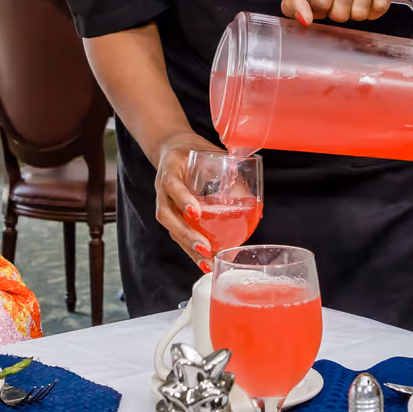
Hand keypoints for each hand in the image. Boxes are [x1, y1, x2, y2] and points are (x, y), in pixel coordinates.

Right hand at [154, 132, 220, 269]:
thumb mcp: (210, 153)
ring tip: (207, 263)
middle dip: (185, 234)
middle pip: (166, 215)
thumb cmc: (192, 150)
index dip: (182, 199)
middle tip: (205, 249)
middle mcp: (162, 188)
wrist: (170, 148)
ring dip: (188, 248)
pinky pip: (176, 232)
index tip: (196, 212)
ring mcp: (163, 201)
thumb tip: (251, 200)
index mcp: (170, 168)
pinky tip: (205, 261)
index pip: (171, 184)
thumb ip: (228, 170)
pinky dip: (190, 248)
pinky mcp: (169, 213)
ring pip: (170, 228)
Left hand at [282, 0, 396, 25]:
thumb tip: (305, 20)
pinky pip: (379, 8)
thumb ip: (293, 3)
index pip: (320, 3)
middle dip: (337, 13)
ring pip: (359, 13)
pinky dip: (372, 11)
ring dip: (354, 13)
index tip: (321, 0)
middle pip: (340, 12)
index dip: (319, 9)